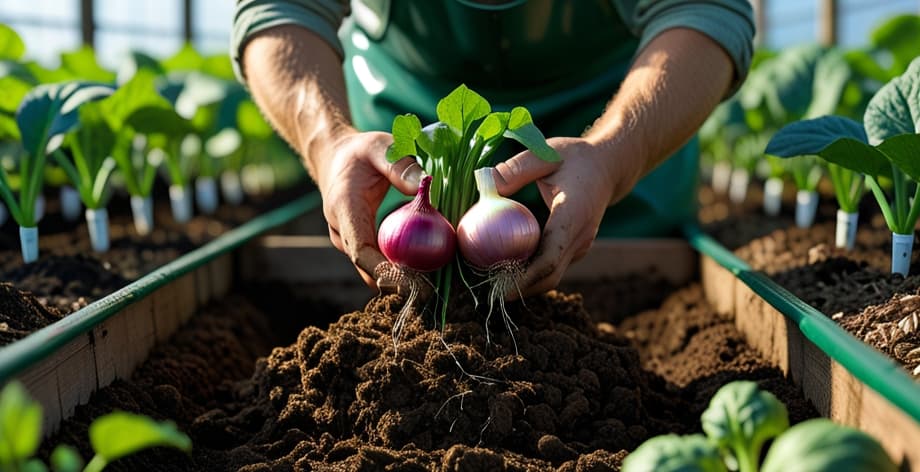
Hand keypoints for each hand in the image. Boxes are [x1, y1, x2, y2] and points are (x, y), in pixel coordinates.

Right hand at [314, 129, 422, 289]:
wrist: (335, 158)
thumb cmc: (360, 152)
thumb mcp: (379, 146)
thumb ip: (399, 164)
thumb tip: (422, 184)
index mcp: (344, 208)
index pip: (360, 249)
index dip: (383, 270)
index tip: (409, 282)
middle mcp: (343, 231)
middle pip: (367, 267)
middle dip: (397, 282)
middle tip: (431, 290)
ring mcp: (350, 240)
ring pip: (372, 268)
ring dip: (399, 279)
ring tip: (432, 286)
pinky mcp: (360, 243)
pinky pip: (378, 261)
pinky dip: (398, 268)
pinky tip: (425, 273)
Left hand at [493, 136, 638, 296]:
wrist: (608, 167)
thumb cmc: (576, 158)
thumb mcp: (546, 154)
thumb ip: (516, 168)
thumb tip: (484, 182)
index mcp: (573, 215)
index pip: (551, 256)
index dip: (526, 277)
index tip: (501, 288)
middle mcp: (580, 237)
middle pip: (550, 275)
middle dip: (521, 288)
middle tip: (488, 293)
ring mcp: (580, 245)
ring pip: (552, 275)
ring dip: (525, 283)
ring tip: (492, 284)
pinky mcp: (575, 248)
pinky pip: (553, 266)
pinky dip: (532, 272)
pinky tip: (506, 269)